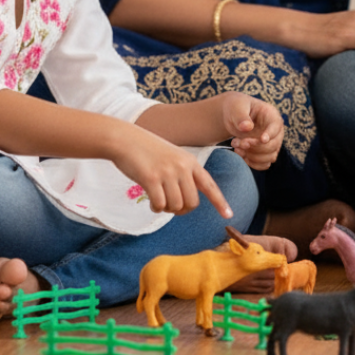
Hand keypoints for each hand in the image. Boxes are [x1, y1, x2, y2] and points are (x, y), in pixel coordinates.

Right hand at [112, 124, 232, 218]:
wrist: (126, 139)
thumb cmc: (147, 151)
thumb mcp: (173, 157)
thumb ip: (183, 174)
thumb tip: (186, 201)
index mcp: (190, 162)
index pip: (210, 185)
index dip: (220, 202)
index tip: (229, 215)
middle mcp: (182, 167)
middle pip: (192, 203)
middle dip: (182, 210)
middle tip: (171, 207)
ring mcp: (168, 172)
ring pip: (176, 206)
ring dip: (167, 209)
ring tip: (158, 199)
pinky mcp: (152, 179)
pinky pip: (160, 205)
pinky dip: (156, 207)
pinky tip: (150, 201)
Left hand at [220, 93, 283, 169]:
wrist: (233, 116)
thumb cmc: (237, 108)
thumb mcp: (236, 107)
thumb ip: (241, 116)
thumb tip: (248, 127)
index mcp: (272, 116)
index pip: (276, 127)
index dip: (270, 134)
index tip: (261, 140)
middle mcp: (275, 131)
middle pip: (273, 145)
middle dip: (255, 147)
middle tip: (237, 142)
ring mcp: (272, 143)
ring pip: (270, 157)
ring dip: (252, 156)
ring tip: (236, 147)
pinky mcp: (265, 154)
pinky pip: (264, 164)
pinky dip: (252, 163)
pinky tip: (240, 154)